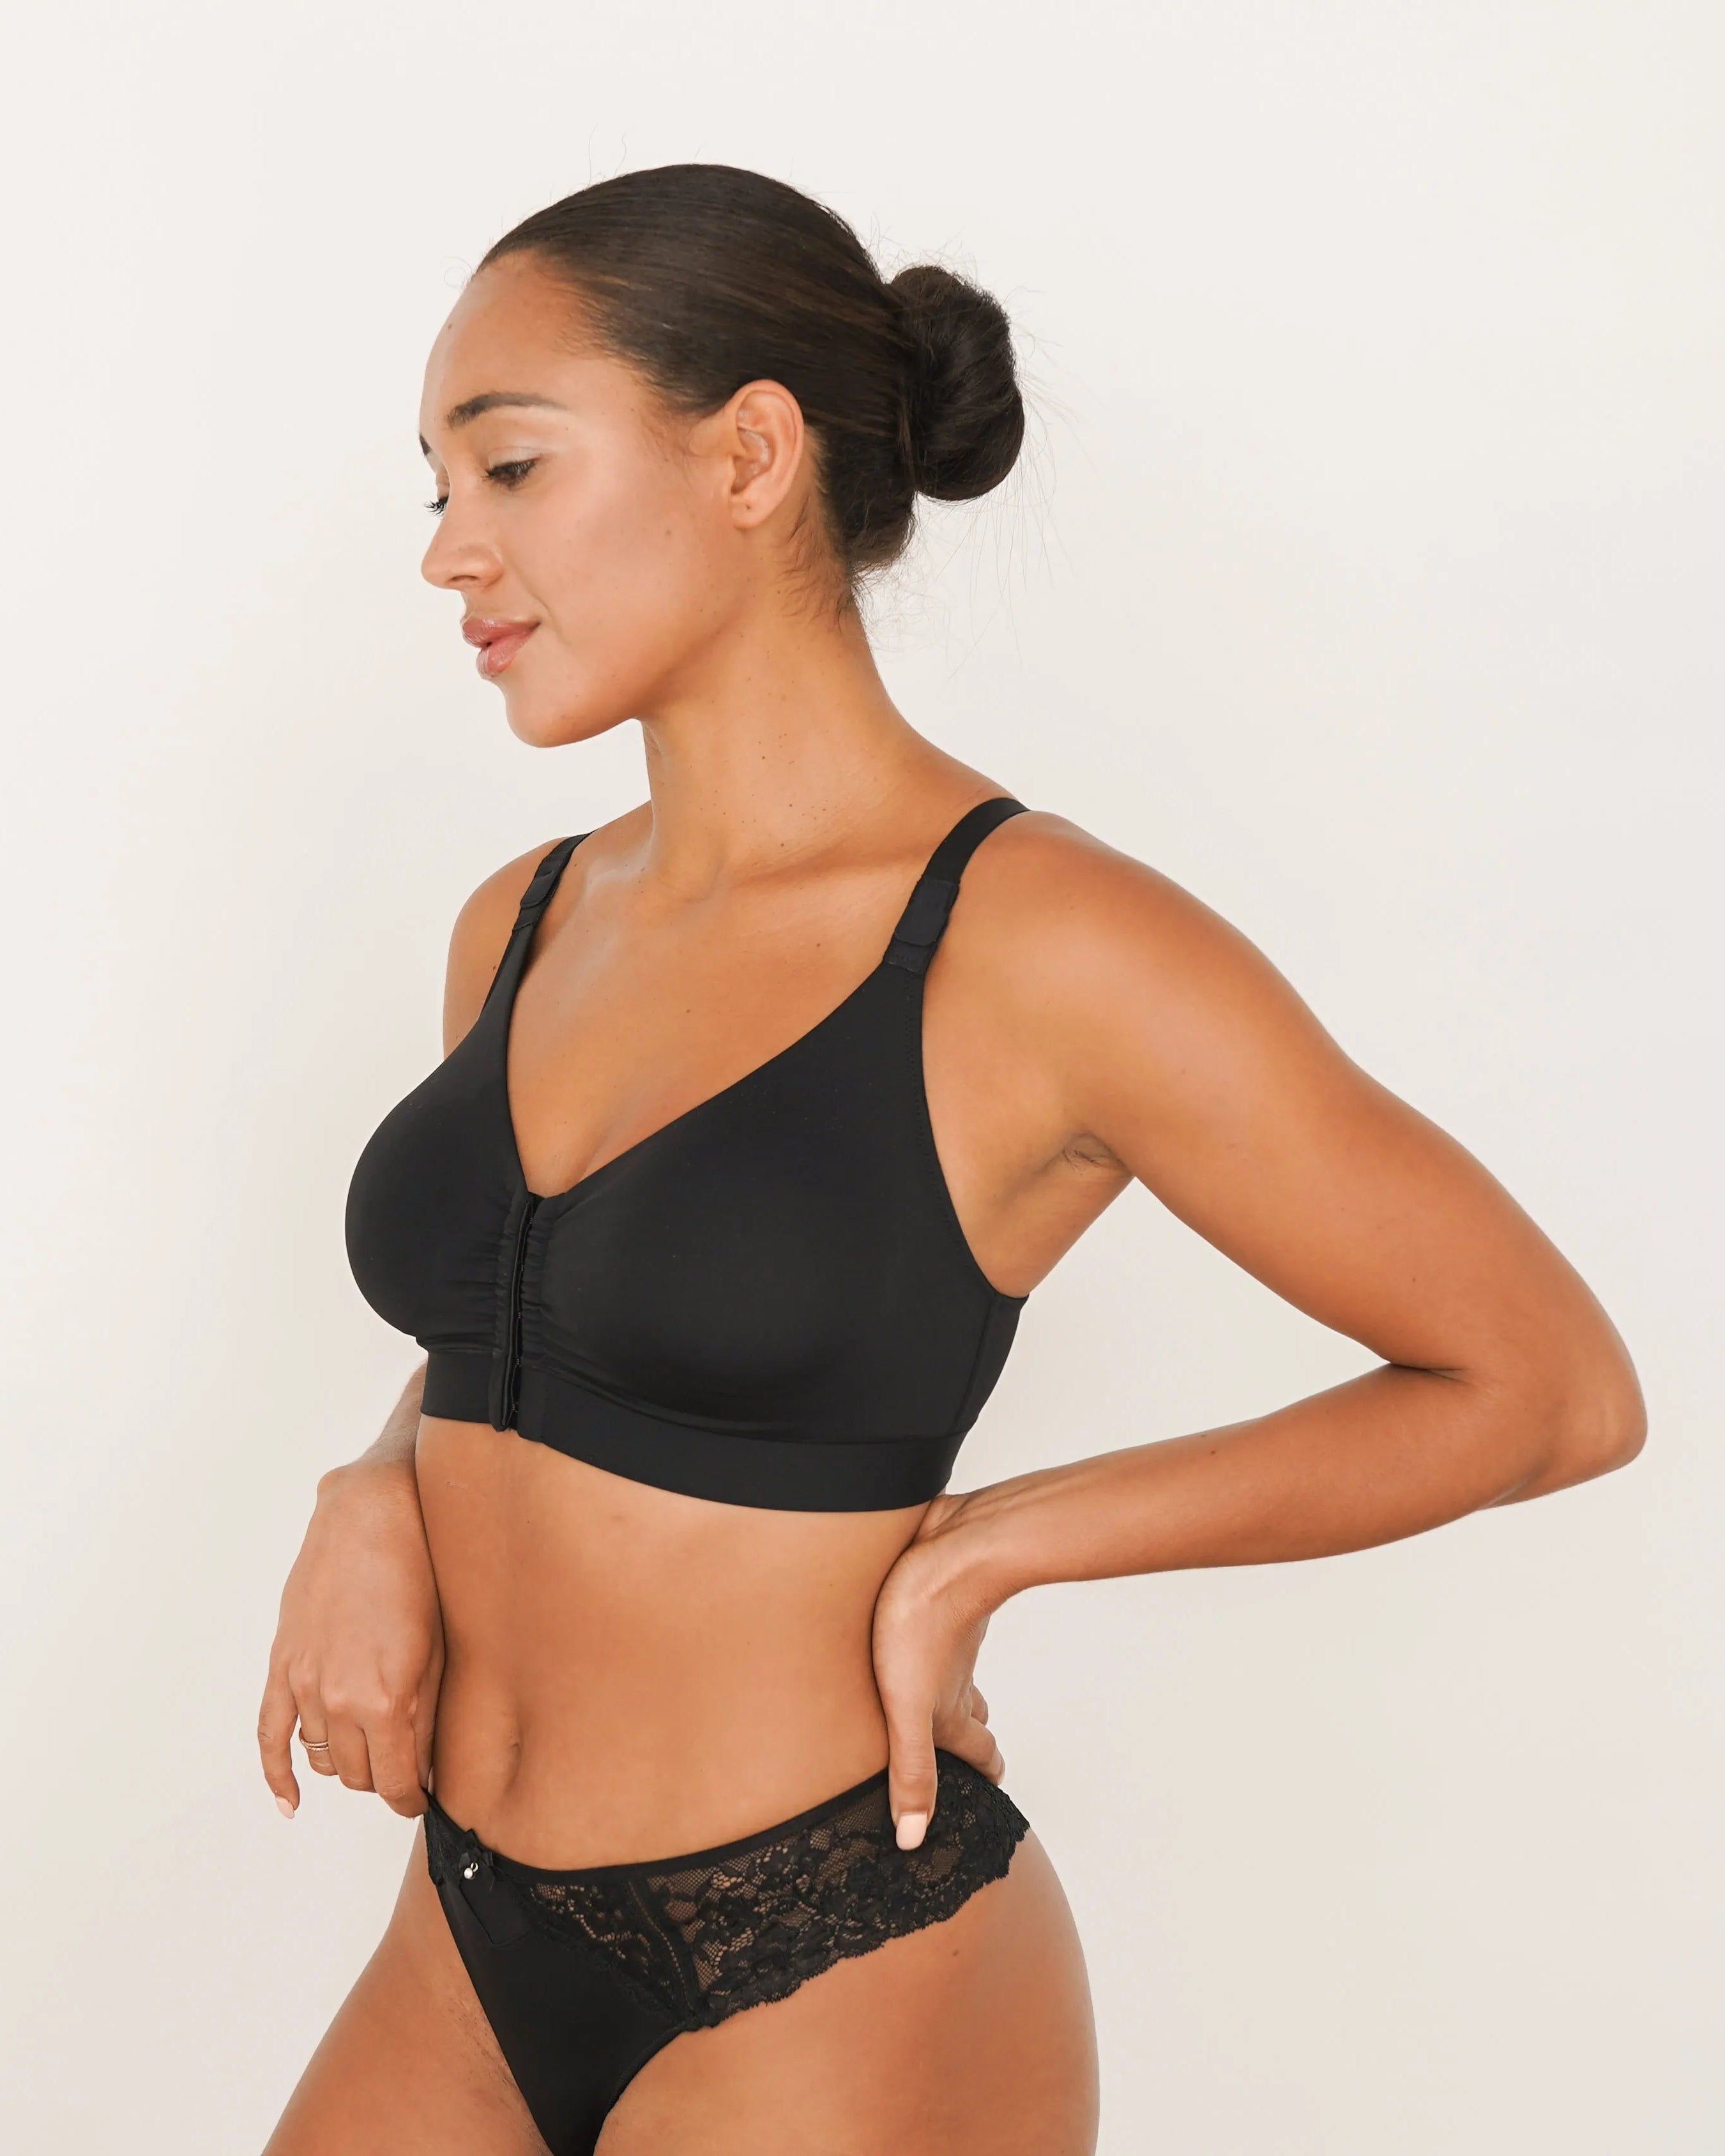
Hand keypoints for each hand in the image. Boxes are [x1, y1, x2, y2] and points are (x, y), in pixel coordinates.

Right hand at [257, 1456, 443, 1818]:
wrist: (371, 1518)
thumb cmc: (418, 1575)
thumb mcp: (438, 1652)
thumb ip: (427, 1719)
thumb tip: (423, 1770)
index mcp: (387, 1699)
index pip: (395, 1782)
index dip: (409, 1800)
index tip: (420, 1801)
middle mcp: (340, 1700)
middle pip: (359, 1774)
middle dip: (384, 1779)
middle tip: (404, 1770)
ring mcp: (305, 1683)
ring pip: (323, 1757)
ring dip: (349, 1763)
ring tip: (373, 1753)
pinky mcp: (283, 1664)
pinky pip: (270, 1735)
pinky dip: (278, 1775)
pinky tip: (292, 1803)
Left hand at [870, 1492, 1005, 1850]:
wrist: (948, 1546)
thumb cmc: (923, 1624)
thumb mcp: (907, 1707)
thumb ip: (912, 1771)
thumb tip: (914, 1842)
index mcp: (948, 1706)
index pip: (977, 1749)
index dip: (985, 1768)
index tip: (993, 1783)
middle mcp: (952, 1674)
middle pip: (970, 1711)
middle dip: (969, 1732)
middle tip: (973, 1747)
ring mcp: (945, 1634)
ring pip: (954, 1669)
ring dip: (950, 1685)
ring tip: (939, 1696)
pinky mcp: (931, 1596)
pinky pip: (938, 1626)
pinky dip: (933, 1641)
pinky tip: (909, 1630)